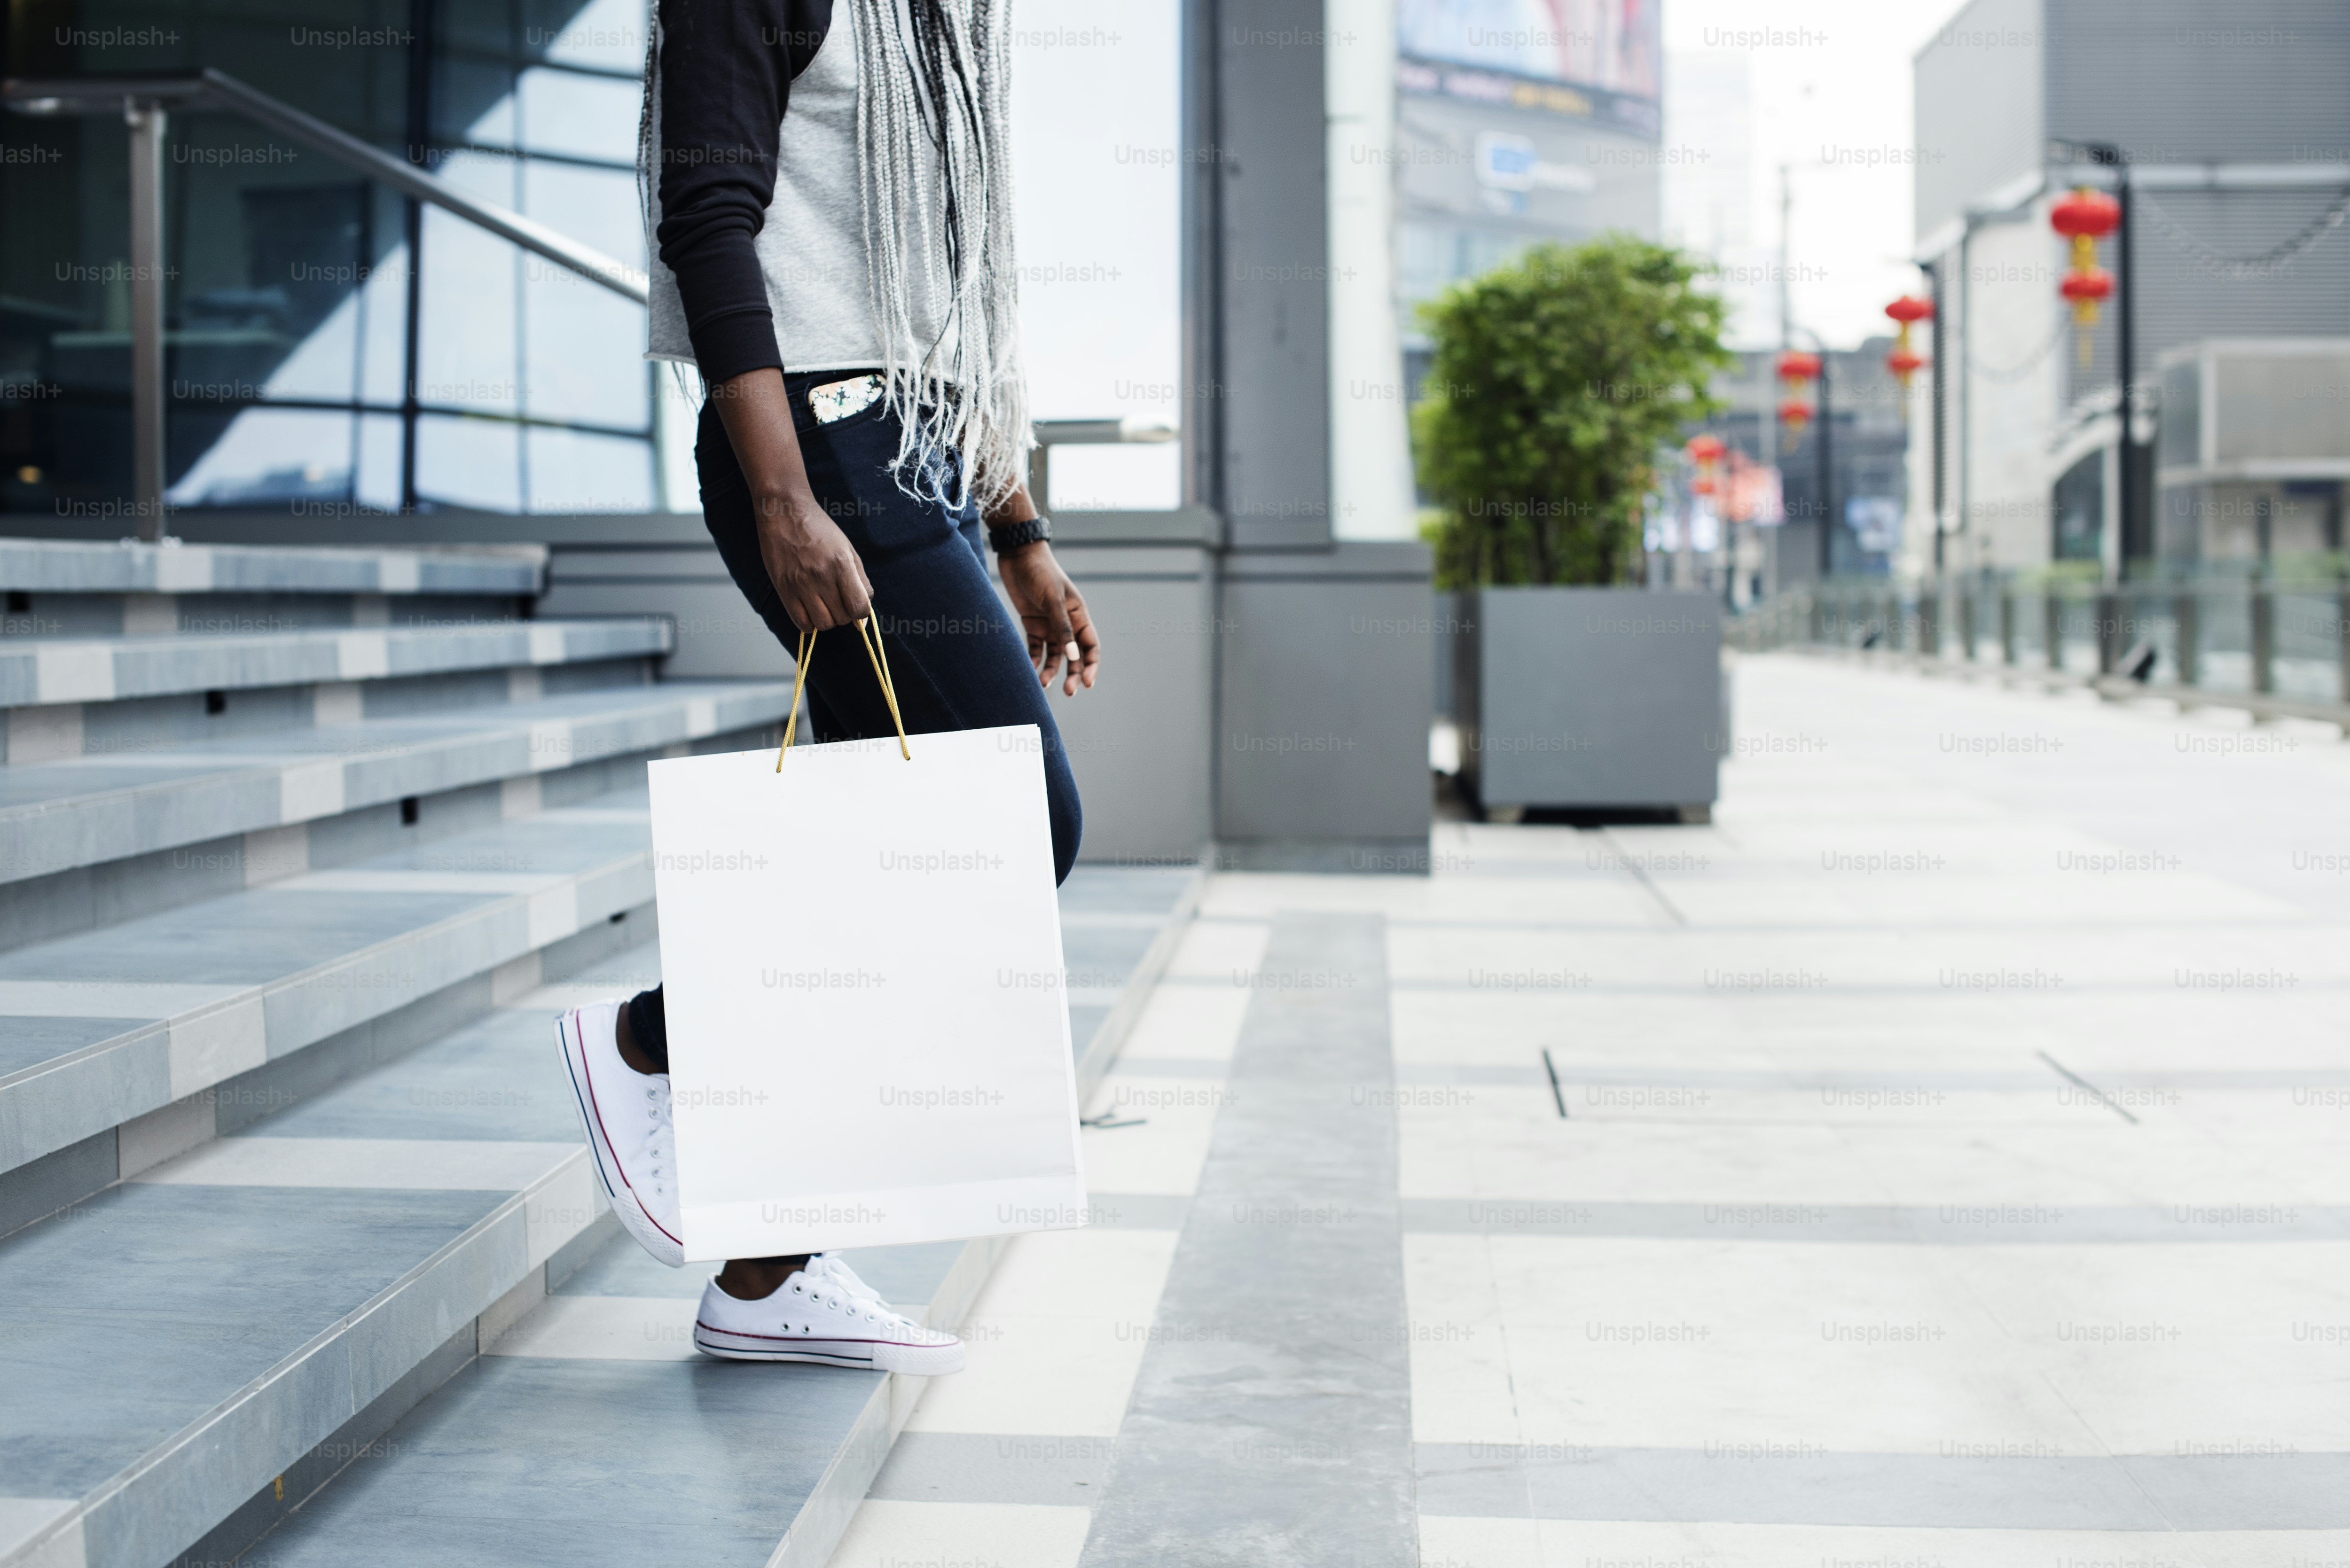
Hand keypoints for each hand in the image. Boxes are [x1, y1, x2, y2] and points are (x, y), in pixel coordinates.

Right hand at [755, 493, 871, 632]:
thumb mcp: (848, 551)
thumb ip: (861, 583)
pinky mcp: (783, 589)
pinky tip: (810, 608)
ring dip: (827, 619)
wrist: (785, 513)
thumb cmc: (820, 530)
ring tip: (823, 604)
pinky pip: (801, 623)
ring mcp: (800, 584)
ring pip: (823, 624)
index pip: (859, 608)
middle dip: (844, 614)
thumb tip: (863, 619)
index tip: (855, 604)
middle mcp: (822, 576)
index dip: (860, 612)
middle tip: (837, 599)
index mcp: (841, 564)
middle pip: (842, 618)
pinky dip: (809, 623)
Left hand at [997, 542, 1099, 694]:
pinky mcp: (1032, 625)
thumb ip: (1062, 628)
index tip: (1087, 683)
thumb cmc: (1040, 573)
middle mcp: (1067, 623)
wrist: (1018, 557)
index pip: (1091, 646)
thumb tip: (1074, 657)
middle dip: (1073, 674)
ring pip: (1054, 656)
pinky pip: (1036, 649)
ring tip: (1043, 684)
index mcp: (1079, 616)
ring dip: (1051, 671)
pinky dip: (1034, 660)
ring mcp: (1049, 625)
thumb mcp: (1053, 600)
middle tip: (1068, 692)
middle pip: (1074, 656)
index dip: (1091, 666)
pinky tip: (1030, 672)